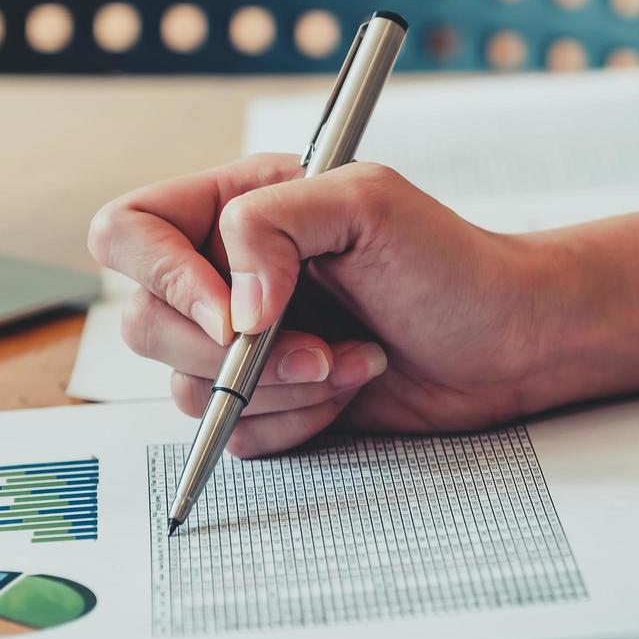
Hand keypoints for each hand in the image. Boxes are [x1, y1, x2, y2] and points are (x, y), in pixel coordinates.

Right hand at [90, 155, 638, 456]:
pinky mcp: (271, 401)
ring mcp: (244, 344)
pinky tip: (353, 389)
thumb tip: (230, 309)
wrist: (510, 342)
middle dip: (239, 354)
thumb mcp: (365, 204)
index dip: (162, 279)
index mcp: (234, 208)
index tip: (233, 315)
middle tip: (321, 347)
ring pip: (189, 390)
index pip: (128, 234)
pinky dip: (296, 422)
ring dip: (282, 388)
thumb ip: (270, 225)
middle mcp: (226, 276)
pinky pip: (236, 434)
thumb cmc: (451, 263)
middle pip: (147, 325)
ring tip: (354, 362)